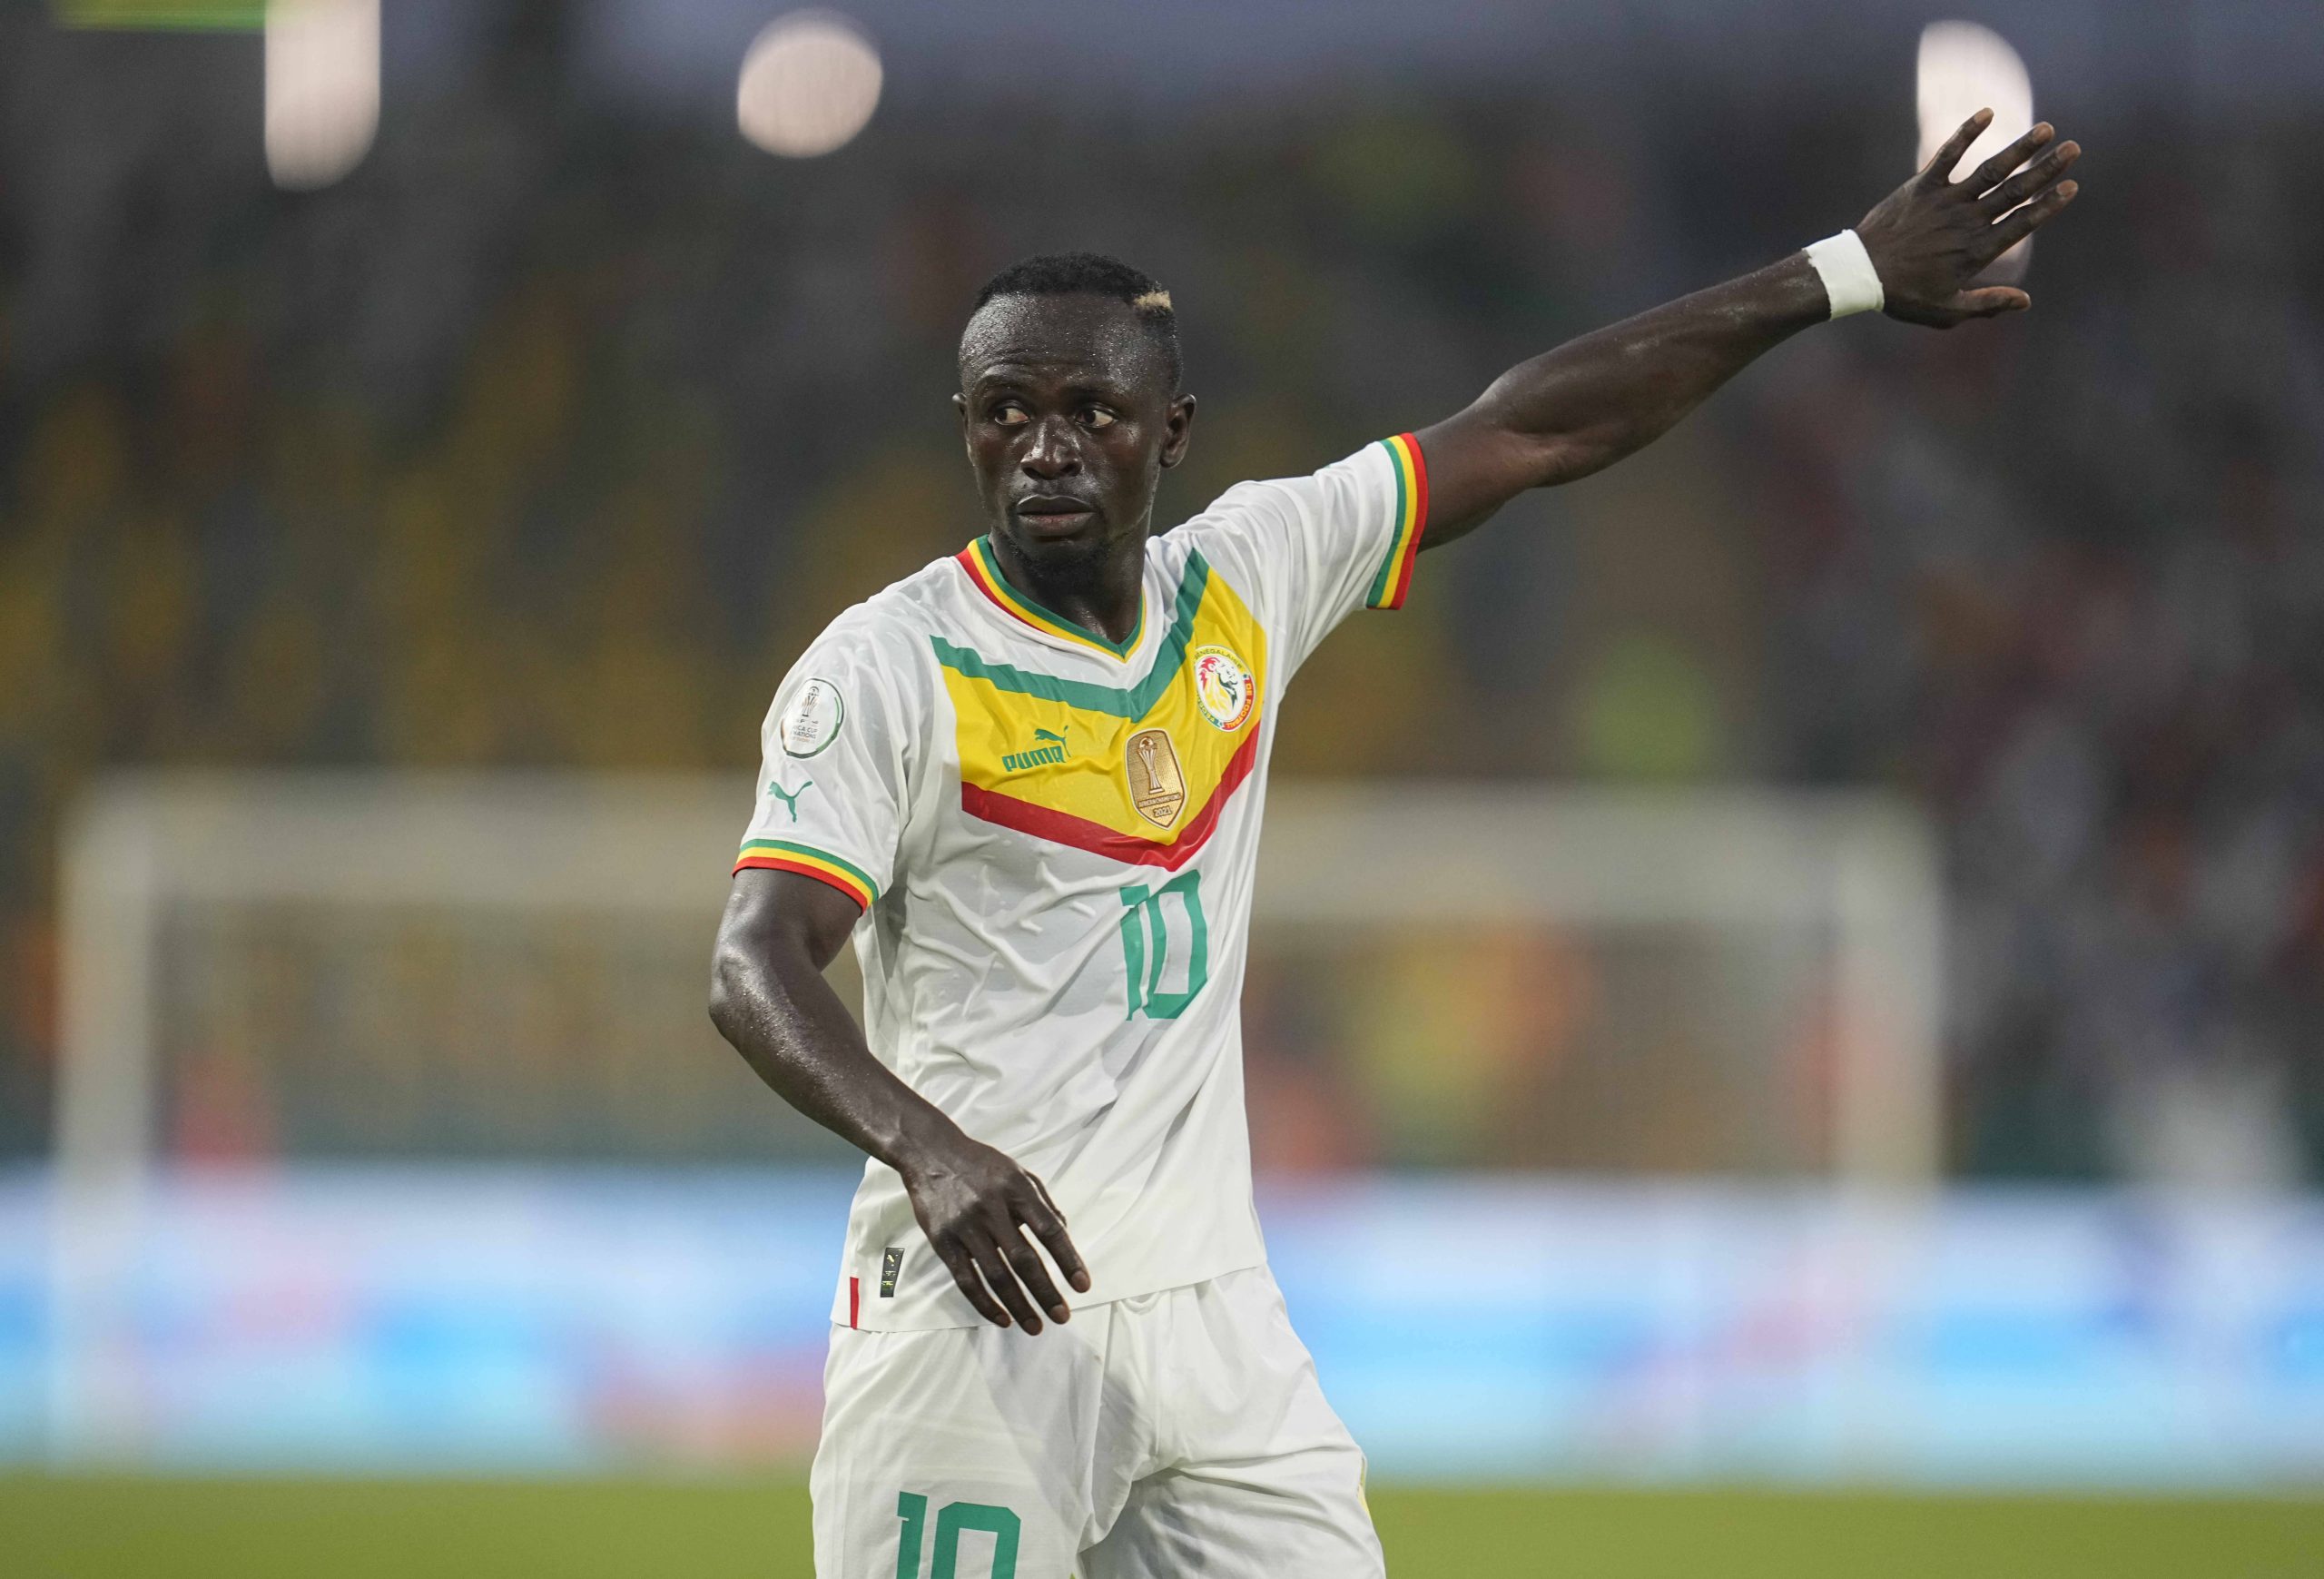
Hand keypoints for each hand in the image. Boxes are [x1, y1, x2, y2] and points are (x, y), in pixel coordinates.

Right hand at [896, 1118, 1089, 1332]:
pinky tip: (1003, 1318)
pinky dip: (985, 1303)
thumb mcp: (1018, 1172)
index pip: (1049, 1229)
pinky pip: (966, 1280)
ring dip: (1019, 1305)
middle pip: (1023, 1259)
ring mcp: (965, 1226)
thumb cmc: (981, 1166)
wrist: (931, 1153)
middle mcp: (991, 1208)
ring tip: (1035, 1326)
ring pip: (996, 1275)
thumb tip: (1064, 1233)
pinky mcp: (943, 1241)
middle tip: (1062, 1316)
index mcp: (1016, 1189)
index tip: (1082, 1286)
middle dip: (1045, 1292)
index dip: (1068, 1259)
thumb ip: (1042, 1202)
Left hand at [1854, 108, 2081, 327]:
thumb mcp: (1946, 310)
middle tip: (2074, 149)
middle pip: (2015, 192)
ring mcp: (1945, 202)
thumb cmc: (1903, 296)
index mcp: (1977, 250)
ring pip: (1991, 170)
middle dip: (2047, 170)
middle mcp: (1967, 222)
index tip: (2071, 186)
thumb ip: (1987, 304)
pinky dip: (1966, 133)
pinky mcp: (1921, 187)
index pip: (2022, 223)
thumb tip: (2026, 301)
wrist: (1859, 275)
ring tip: (2046, 129)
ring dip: (2020, 148)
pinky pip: (1947, 155)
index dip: (2048, 204)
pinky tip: (1987, 112)